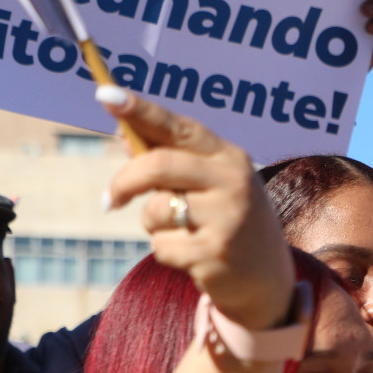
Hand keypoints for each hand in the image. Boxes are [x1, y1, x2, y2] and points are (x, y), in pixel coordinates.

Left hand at [100, 89, 293, 331]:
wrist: (267, 278)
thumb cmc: (227, 220)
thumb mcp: (207, 184)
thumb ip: (169, 158)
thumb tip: (122, 131)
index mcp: (229, 158)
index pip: (179, 127)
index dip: (141, 110)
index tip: (106, 94)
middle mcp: (233, 183)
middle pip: (158, 166)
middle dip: (125, 181)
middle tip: (111, 200)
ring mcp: (227, 218)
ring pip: (155, 211)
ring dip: (152, 224)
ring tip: (181, 232)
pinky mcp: (215, 253)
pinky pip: (161, 246)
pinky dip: (166, 251)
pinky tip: (192, 255)